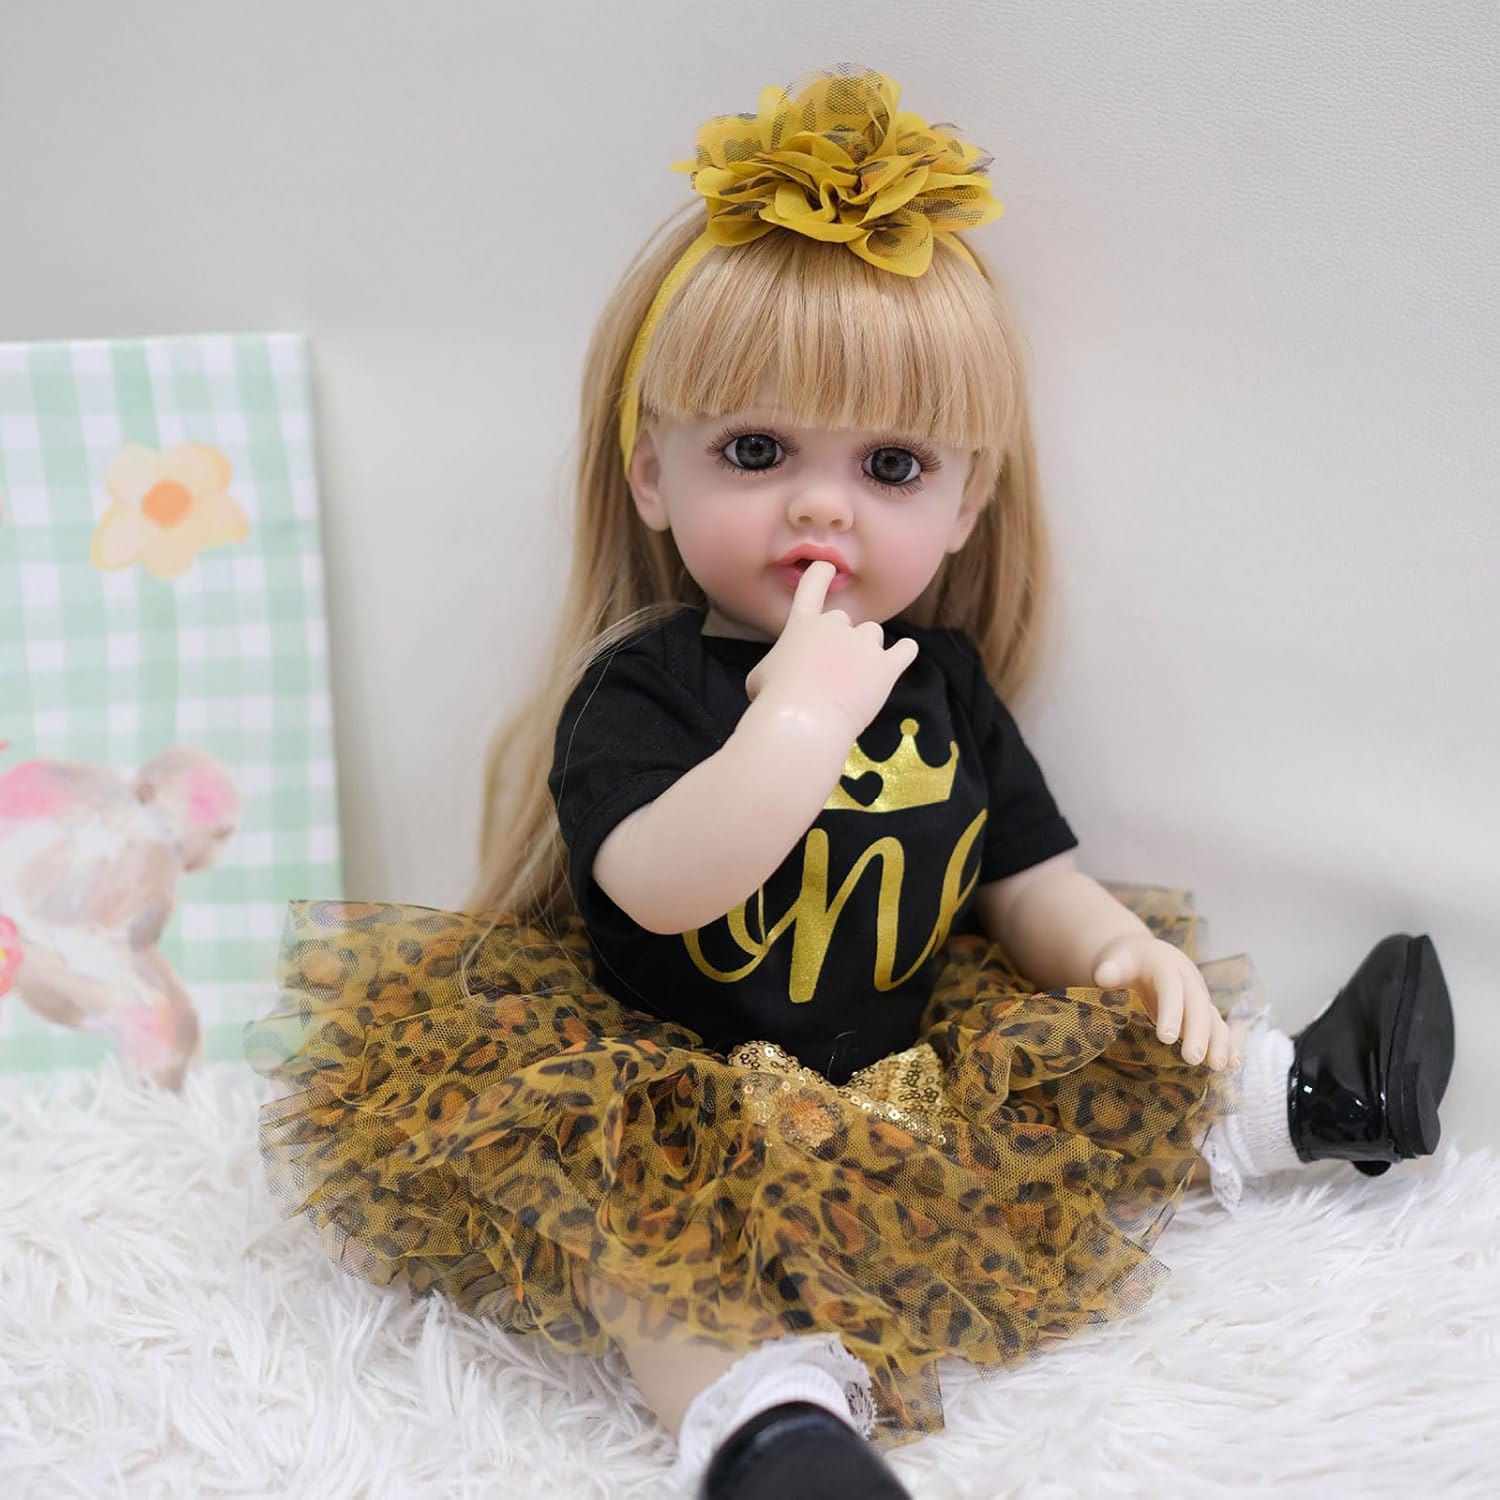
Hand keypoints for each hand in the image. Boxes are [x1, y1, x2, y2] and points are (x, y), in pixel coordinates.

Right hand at [744, 560, 918, 737]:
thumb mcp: (759, 676)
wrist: (803, 721)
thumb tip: (784, 675)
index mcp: (803, 624)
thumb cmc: (774, 699)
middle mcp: (835, 626)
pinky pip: (904, 651)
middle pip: (844, 621)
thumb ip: (778, 665)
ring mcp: (863, 645)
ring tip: (854, 676)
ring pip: (872, 634)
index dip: (820, 574)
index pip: (812, 587)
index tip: (826, 567)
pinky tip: (903, 653)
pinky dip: (904, 651)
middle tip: (827, 669)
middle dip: (838, 639)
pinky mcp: (885, 668)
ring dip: (865, 648)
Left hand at [1092, 934, 1238, 1071]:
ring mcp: (1198, 996)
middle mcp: (1188, 980)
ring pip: (1212, 1018)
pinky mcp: (1202, 1011)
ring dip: (1218, 1041)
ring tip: (1218, 1066)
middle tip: (1193, 1058)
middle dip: (1197, 1033)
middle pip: (1197, 1005)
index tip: (1166, 1037)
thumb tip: (1103, 977)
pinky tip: (1233, 1063)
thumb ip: (1110, 968)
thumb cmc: (1126, 961)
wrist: (1144, 954)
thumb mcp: (1116, 959)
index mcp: (1165, 965)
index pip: (1171, 988)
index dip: (1171, 1011)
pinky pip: (1217, 1026)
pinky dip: (1227, 1043)